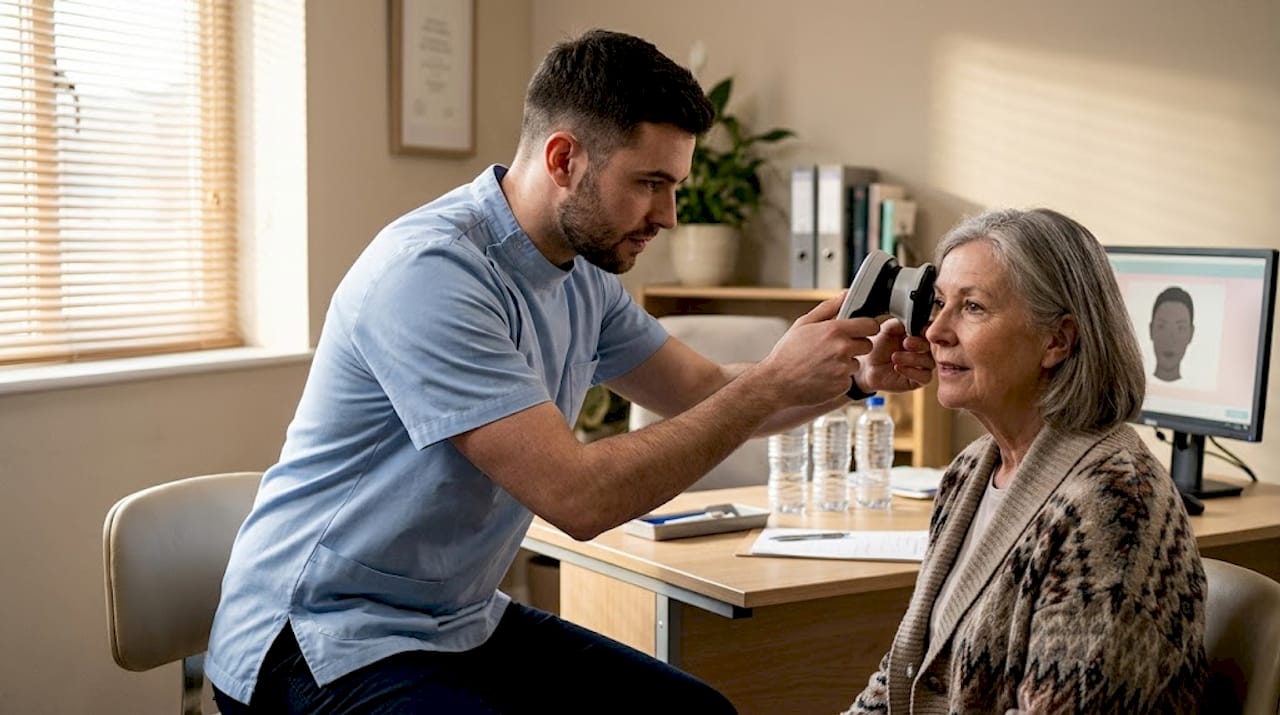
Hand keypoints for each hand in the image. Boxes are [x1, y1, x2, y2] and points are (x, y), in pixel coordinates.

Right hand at [752, 294, 879, 404]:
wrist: (777, 384)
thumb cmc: (787, 354)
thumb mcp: (802, 324)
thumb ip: (828, 307)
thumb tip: (844, 295)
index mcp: (834, 330)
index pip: (870, 325)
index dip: (866, 327)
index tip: (860, 330)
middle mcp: (842, 349)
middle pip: (867, 345)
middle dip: (856, 345)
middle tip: (836, 348)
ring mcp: (843, 369)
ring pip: (857, 363)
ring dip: (846, 363)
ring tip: (824, 363)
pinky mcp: (842, 385)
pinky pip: (849, 378)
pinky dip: (839, 378)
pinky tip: (823, 375)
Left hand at [852, 317, 934, 392]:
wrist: (866, 366)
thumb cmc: (878, 348)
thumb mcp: (886, 331)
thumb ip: (898, 324)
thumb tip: (909, 320)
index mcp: (919, 336)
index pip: (931, 332)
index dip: (927, 331)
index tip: (918, 330)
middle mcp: (924, 351)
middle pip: (933, 347)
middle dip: (920, 344)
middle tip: (906, 342)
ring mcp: (922, 366)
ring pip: (929, 362)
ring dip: (912, 358)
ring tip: (895, 357)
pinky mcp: (918, 380)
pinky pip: (924, 377)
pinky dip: (912, 371)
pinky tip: (897, 367)